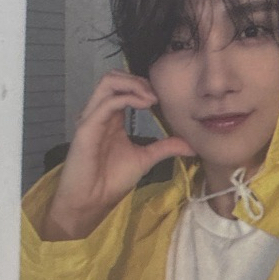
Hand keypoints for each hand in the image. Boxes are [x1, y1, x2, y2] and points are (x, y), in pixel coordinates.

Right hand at [39, 71, 191, 241]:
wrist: (92, 202)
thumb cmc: (112, 180)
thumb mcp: (145, 158)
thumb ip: (165, 147)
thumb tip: (191, 145)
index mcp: (111, 117)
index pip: (122, 86)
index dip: (143, 85)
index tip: (162, 97)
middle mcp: (99, 113)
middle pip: (114, 77)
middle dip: (138, 79)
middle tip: (157, 95)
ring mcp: (92, 118)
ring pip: (108, 82)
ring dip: (133, 83)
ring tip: (151, 98)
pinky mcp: (87, 127)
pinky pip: (107, 103)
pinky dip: (128, 98)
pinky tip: (144, 105)